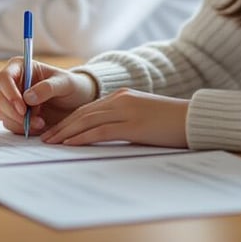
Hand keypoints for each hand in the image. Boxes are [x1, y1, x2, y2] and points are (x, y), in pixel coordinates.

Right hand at [0, 58, 97, 135]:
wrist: (76, 103)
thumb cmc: (71, 87)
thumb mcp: (65, 83)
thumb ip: (47, 88)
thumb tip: (27, 97)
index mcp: (21, 67)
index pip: (4, 78)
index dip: (10, 93)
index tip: (23, 108)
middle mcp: (13, 83)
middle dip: (15, 113)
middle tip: (36, 120)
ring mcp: (12, 99)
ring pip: (3, 113)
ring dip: (20, 122)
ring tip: (41, 123)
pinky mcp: (15, 114)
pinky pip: (10, 124)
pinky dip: (22, 128)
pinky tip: (38, 126)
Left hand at [40, 88, 189, 147]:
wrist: (194, 119)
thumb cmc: (172, 123)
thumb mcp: (144, 118)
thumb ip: (125, 122)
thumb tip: (107, 136)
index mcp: (122, 97)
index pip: (88, 109)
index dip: (69, 120)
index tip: (56, 131)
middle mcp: (120, 100)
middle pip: (83, 113)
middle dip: (62, 127)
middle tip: (46, 138)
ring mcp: (126, 111)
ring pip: (87, 121)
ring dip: (66, 133)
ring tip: (51, 143)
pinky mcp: (132, 124)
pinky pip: (100, 131)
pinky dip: (82, 137)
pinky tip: (70, 144)